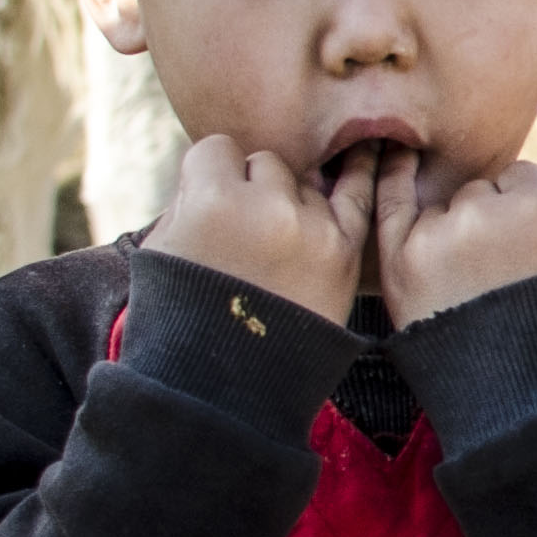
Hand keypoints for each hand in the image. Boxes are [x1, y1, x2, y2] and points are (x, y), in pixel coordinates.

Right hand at [139, 133, 371, 322]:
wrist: (226, 386)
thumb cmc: (182, 314)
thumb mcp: (162, 245)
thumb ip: (191, 195)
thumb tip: (223, 167)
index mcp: (211, 199)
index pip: (219, 150)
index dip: (212, 176)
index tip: (211, 203)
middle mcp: (265, 206)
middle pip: (265, 164)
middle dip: (254, 190)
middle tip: (246, 236)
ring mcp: (310, 228)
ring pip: (305, 183)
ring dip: (294, 203)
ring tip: (278, 247)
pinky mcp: (344, 253)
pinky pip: (358, 197)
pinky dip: (361, 174)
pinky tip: (375, 150)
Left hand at [372, 153, 536, 324]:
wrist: (521, 396)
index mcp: (535, 205)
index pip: (523, 178)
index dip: (527, 207)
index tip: (528, 240)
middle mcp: (482, 211)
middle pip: (480, 192)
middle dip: (489, 218)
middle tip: (497, 269)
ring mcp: (437, 236)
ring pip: (441, 207)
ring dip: (450, 228)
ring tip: (468, 283)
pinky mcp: (400, 262)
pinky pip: (390, 204)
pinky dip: (392, 181)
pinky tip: (394, 159)